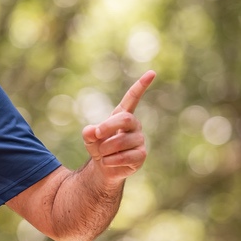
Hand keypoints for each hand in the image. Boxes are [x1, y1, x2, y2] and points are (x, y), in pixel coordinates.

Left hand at [81, 70, 152, 185]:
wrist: (104, 167)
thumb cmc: (99, 147)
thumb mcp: (89, 138)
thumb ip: (88, 132)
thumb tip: (92, 131)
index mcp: (123, 116)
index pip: (132, 98)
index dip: (141, 86)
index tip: (152, 73)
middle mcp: (134, 126)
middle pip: (125, 119)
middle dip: (107, 126)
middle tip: (96, 135)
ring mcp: (139, 140)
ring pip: (121, 141)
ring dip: (104, 149)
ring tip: (102, 154)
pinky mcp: (140, 155)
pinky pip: (124, 157)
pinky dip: (110, 161)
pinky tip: (108, 162)